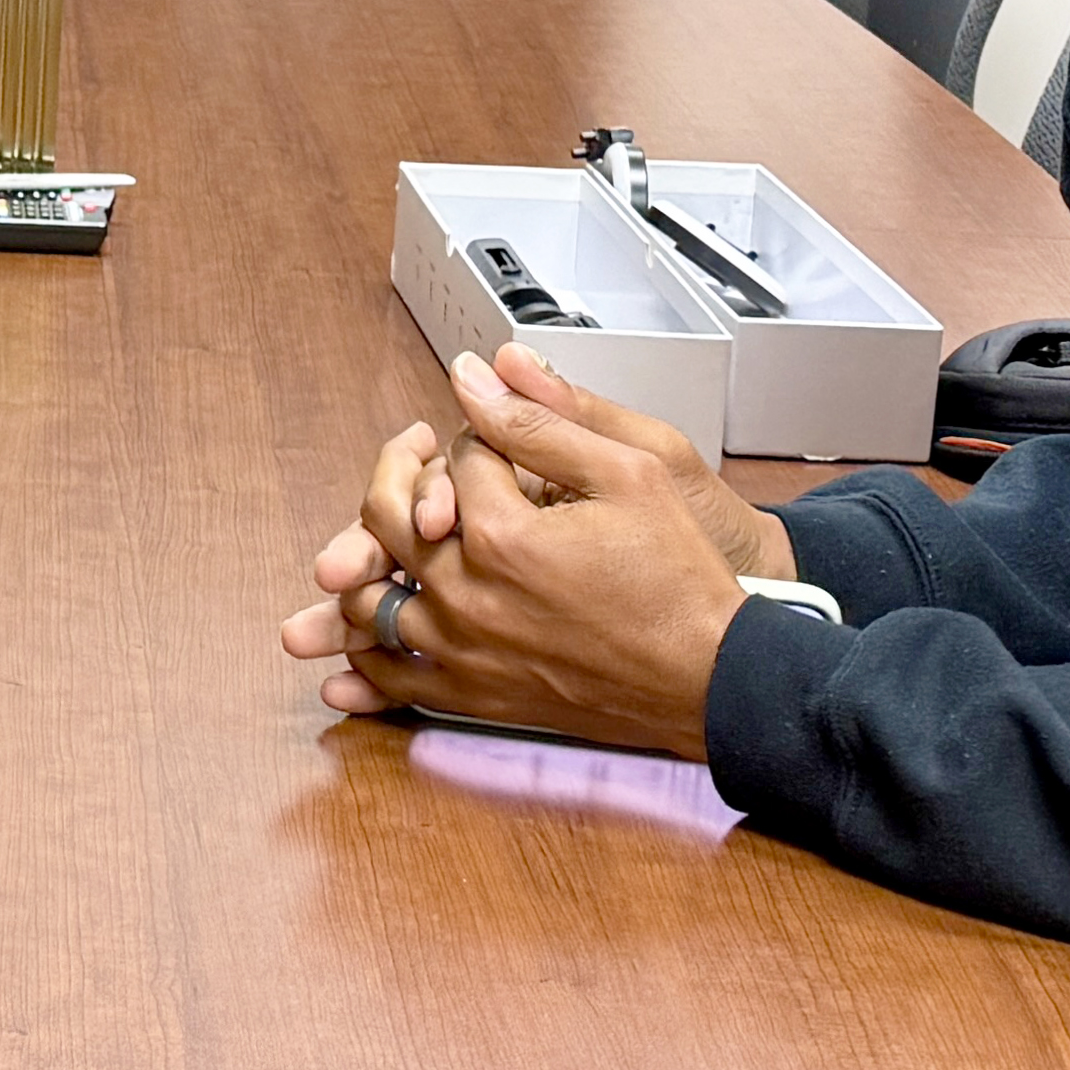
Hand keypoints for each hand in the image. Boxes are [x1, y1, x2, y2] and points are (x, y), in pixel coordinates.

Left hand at [272, 344, 791, 756]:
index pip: (453, 461)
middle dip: (396, 472)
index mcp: (501, 535)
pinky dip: (364, 658)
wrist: (712, 676)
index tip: (497, 441)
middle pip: (386, 517)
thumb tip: (470, 374)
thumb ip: (539, 420)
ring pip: (368, 598)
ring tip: (391, 533)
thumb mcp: (629, 472)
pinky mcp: (472, 695)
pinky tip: (356, 641)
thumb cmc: (680, 577)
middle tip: (418, 456)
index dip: (473, 439)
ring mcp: (462, 651)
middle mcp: (465, 595)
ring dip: (367, 558)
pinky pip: (391, 675)